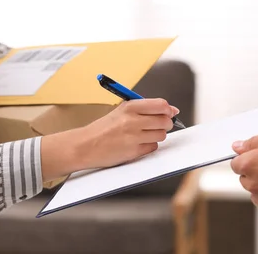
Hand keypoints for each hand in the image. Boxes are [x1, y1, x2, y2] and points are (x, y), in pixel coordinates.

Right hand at [41, 98, 177, 180]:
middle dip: (165, 123)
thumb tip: (171, 110)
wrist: (86, 145)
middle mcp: (133, 121)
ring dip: (157, 135)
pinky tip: (138, 143)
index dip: (168, 110)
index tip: (169, 112)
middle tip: (157, 125)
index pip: (161, 105)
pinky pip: (153, 147)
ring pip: (161, 135)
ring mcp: (134, 137)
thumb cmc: (103, 128)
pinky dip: (149, 146)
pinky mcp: (134, 152)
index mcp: (130, 107)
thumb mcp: (121, 110)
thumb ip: (145, 108)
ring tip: (144, 135)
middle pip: (165, 121)